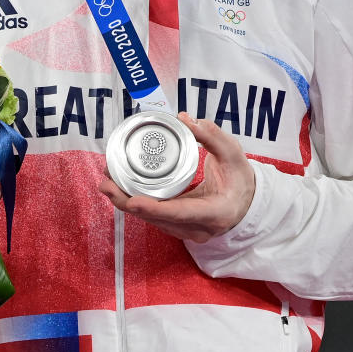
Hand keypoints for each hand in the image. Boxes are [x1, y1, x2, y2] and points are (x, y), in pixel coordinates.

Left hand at [99, 113, 254, 242]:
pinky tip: (120, 189)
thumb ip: (212, 135)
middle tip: (106, 182)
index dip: (154, 208)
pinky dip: (136, 205)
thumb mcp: (233, 153)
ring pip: (152, 221)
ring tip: (107, 182)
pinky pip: (154, 218)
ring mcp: (188, 232)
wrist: (247, 202)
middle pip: (158, 219)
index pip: (181, 212)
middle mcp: (199, 229)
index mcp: (215, 212)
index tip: (132, 200)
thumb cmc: (241, 178)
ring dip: (127, 203)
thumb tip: (186, 119)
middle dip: (128, 202)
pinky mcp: (178, 228)